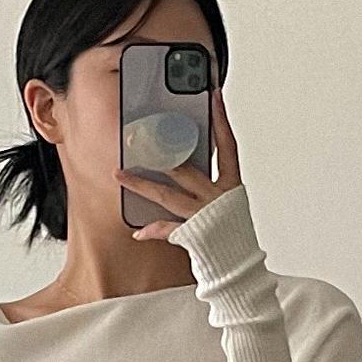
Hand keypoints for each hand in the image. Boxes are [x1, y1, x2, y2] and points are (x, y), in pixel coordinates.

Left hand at [116, 87, 240, 240]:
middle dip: (164, 150)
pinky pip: (167, 230)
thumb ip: (213, 181)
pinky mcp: (193, 235)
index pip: (227, 145)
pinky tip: (137, 231)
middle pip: (187, 167)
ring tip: (121, 175)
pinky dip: (152, 230)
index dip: (221, 120)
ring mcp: (204, 215)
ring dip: (141, 185)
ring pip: (167, 195)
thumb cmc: (233, 233)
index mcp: (231, 185)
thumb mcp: (231, 202)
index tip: (213, 95)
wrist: (240, 265)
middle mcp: (217, 197)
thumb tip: (197, 159)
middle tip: (143, 134)